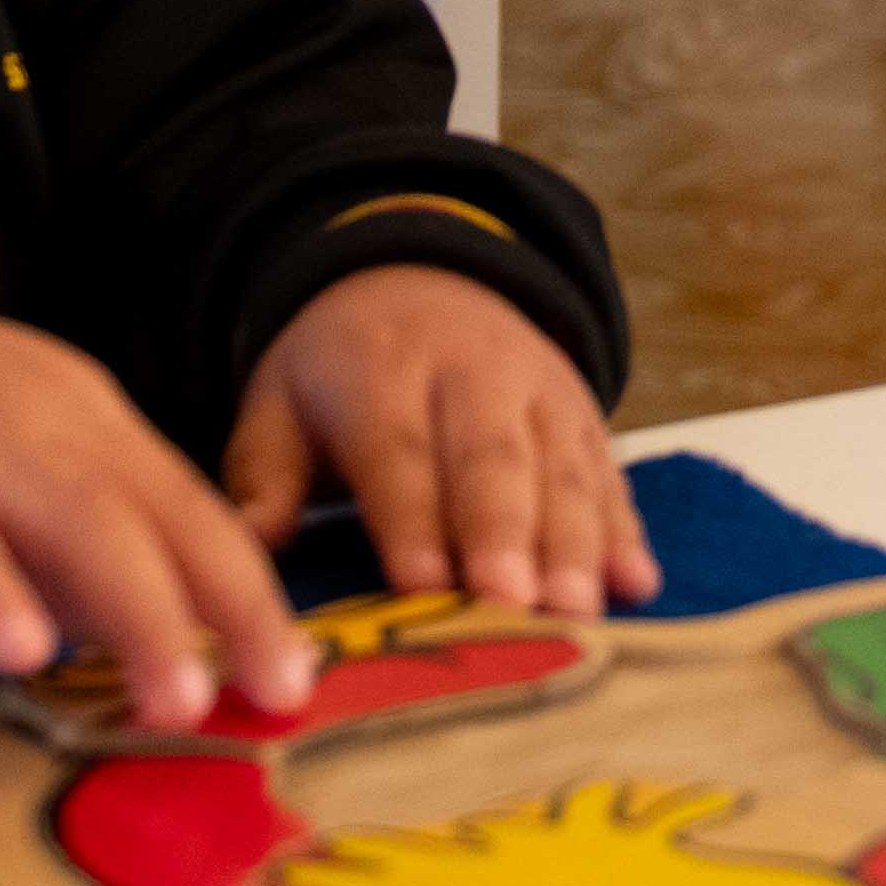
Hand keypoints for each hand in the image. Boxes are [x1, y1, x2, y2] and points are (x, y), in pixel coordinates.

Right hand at [0, 281, 309, 720]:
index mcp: (79, 416)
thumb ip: (69, 552)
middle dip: (225, 604)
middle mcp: (36, 417)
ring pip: (72, 517)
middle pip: (154, 509)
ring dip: (137, 609)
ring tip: (178, 700)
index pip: (186, 505)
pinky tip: (19, 650)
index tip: (294, 672)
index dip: (246, 589)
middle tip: (272, 693)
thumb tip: (142, 641)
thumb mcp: (0, 476)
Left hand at [219, 264, 653, 620]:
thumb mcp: (280, 402)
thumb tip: (246, 548)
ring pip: (561, 468)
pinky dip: (626, 530)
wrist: (420, 275)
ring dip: (574, 542)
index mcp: (383, 370)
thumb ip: (264, 476)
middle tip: (513, 603)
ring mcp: (540, 392)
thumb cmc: (340, 372)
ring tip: (578, 610)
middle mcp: (472, 373)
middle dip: (505, 532)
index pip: (399, 450)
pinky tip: (639, 585)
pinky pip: (609, 474)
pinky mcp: (584, 416)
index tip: (423, 586)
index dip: (414, 518)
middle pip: (492, 458)